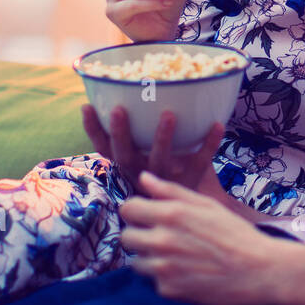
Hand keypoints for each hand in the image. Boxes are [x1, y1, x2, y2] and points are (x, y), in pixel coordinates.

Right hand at [82, 104, 221, 189]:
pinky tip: (218, 124)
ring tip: (169, 114)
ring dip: (163, 137)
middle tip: (119, 109)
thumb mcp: (140, 157)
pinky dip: (210, 143)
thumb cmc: (161, 173)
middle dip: (120, 133)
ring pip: (161, 160)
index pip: (104, 148)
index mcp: (128, 164)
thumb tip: (120, 90)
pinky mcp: (192, 180)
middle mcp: (143, 172)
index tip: (87, 106)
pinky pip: (201, 160)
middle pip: (126, 155)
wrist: (187, 214)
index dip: (93, 129)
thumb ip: (133, 132)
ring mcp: (167, 178)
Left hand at [120, 172, 289, 304]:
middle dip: (139, 235)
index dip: (136, 211)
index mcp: (171, 215)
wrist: (260, 271)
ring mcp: (164, 268)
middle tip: (160, 237)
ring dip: (149, 258)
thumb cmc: (236, 234)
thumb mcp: (207, 205)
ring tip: (175, 256)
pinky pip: (153, 282)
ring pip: (136, 262)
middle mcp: (162, 241)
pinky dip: (165, 278)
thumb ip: (171, 191)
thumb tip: (143, 178)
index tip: (147, 215)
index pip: (127, 209)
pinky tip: (186, 273)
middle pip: (126, 237)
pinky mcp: (169, 291)